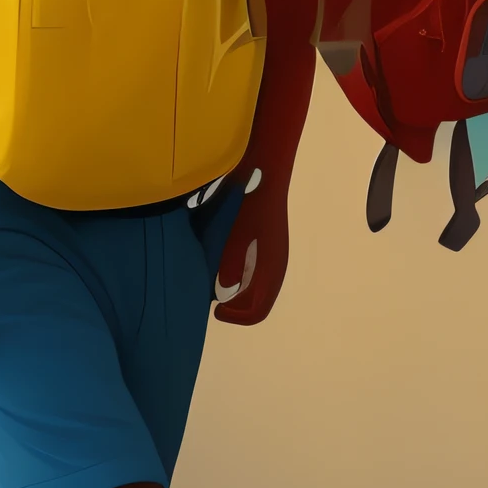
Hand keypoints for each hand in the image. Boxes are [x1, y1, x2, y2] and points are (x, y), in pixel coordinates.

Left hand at [211, 180, 292, 326]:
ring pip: (258, 288)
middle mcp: (276, 266)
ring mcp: (274, 254)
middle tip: (212, 299)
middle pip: (258, 302)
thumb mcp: (235, 235)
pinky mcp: (268, 243)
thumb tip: (223, 290)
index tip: (215, 309)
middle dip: (234, 306)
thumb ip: (230, 264)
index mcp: (271, 269)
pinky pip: (257, 273)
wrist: (265, 170)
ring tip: (213, 282)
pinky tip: (221, 263)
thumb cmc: (250, 202)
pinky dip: (241, 279)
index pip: (257, 311)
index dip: (235, 317)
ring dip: (237, 292)